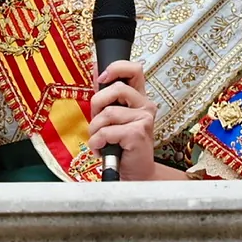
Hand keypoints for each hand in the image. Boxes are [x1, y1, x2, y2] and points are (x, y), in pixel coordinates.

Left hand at [88, 60, 157, 180]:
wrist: (134, 173)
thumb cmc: (122, 145)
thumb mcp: (113, 117)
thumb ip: (107, 96)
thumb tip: (96, 70)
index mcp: (139, 98)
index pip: (134, 69)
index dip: (116, 68)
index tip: (102, 78)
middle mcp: (145, 105)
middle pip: (116, 89)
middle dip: (97, 104)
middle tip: (97, 121)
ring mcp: (144, 119)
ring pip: (108, 113)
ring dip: (95, 129)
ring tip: (99, 140)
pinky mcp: (138, 133)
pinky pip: (107, 131)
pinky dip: (97, 141)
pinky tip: (101, 148)